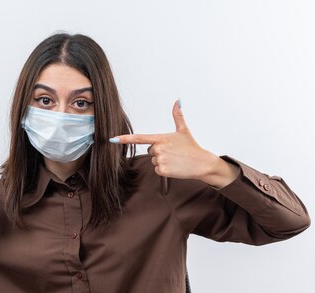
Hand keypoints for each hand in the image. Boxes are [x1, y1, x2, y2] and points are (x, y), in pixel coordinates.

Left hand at [110, 100, 237, 187]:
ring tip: (175, 159)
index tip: (112, 139)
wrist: (201, 162)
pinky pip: (157, 170)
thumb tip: (178, 101)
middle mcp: (158, 148)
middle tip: (173, 152)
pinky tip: (175, 167)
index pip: (139, 138)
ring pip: (153, 160)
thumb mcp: (184, 130)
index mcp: (161, 137)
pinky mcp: (162, 170)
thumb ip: (178, 116)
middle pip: (150, 150)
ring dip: (162, 161)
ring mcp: (160, 159)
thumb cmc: (192, 147)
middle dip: (160, 152)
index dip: (125, 138)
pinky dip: (165, 170)